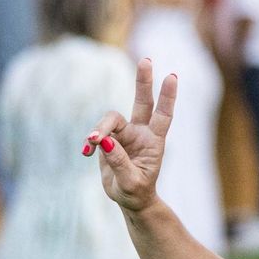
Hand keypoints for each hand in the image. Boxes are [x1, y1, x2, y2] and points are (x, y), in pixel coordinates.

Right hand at [86, 58, 173, 212]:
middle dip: (143, 81)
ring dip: (100, 128)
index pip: (164, 115)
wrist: (129, 199)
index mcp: (155, 142)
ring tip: (92, 143)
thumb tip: (105, 140)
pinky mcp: (109, 139)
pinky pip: (97, 133)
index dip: (168, 96)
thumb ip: (119, 162)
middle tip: (146, 60)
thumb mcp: (131, 182)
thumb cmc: (136, 191)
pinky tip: (86, 151)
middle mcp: (141, 133)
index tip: (172, 75)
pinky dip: (91, 140)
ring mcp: (124, 134)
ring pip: (111, 119)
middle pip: (142, 102)